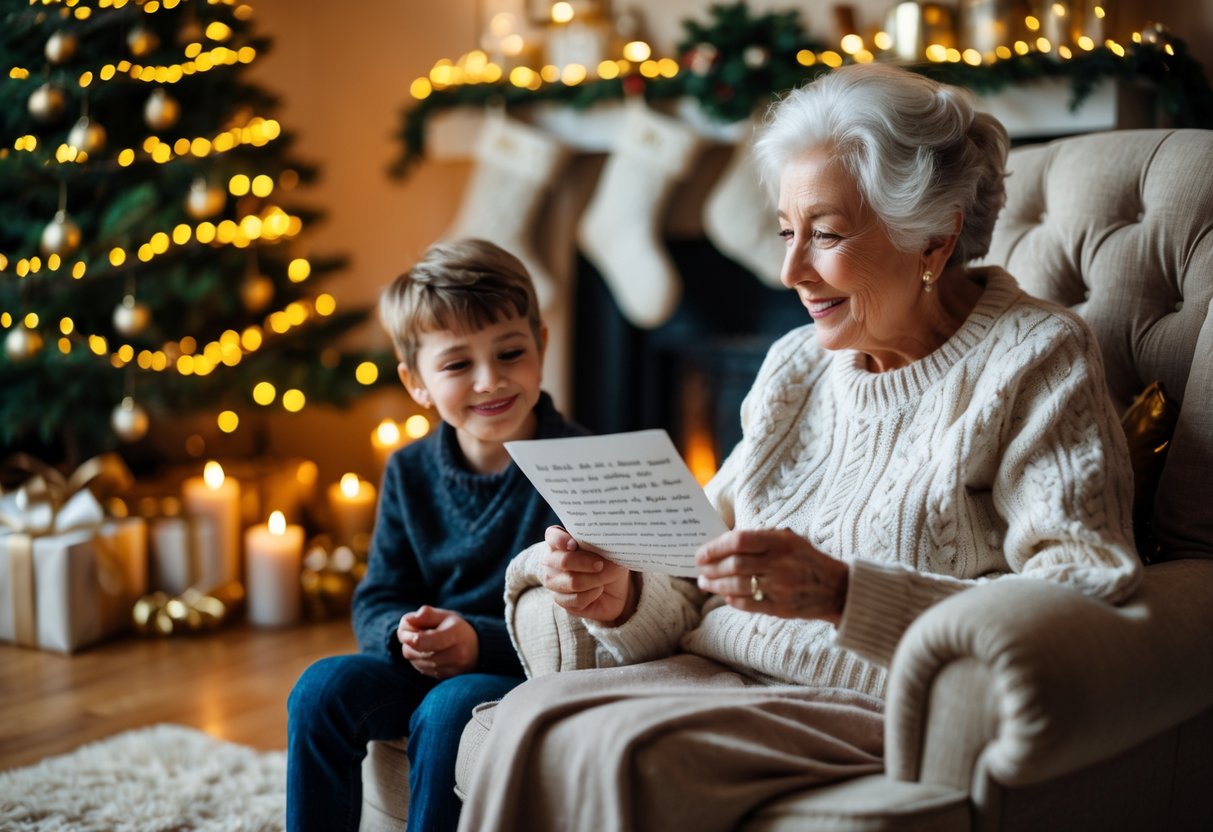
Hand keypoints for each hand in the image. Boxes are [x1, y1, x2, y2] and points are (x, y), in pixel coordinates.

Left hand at [397, 606, 478, 678]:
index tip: (403, 629)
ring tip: (421, 641)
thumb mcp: (445, 615)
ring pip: (416, 662)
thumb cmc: (456, 628)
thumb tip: (407, 621)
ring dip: (412, 651)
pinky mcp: (446, 678)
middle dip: (407, 642)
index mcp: (456, 634)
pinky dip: (418, 660)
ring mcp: (452, 669)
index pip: (424, 641)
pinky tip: (426, 652)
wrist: (476, 648)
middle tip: (410, 632)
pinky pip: (421, 670)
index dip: (408, 636)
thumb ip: (426, 614)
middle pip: (418, 652)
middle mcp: (456, 655)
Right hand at [541, 526, 636, 623]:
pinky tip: (597, 590)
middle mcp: (552, 561)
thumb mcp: (610, 552)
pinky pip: (576, 599)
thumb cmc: (608, 564)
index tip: (573, 544)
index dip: (560, 540)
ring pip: (572, 582)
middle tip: (600, 565)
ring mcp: (553, 582)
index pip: (553, 537)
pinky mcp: (560, 600)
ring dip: (594, 580)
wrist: (614, 589)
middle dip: (586, 563)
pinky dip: (593, 594)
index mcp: (560, 542)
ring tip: (602, 579)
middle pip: (564, 561)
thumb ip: (601, 548)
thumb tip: (599, 555)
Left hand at [695, 529, 848, 624]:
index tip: (701, 553)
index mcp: (781, 542)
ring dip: (715, 585)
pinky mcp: (781, 608)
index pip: (739, 541)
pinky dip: (731, 599)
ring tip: (705, 583)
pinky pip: (748, 604)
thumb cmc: (807, 559)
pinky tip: (724, 595)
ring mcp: (780, 588)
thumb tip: (723, 543)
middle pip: (733, 565)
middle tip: (699, 569)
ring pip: (737, 586)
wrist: (838, 588)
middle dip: (711, 568)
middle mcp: (780, 564)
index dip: (715, 547)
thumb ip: (761, 539)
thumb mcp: (790, 539)